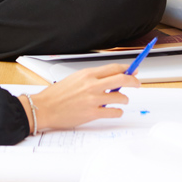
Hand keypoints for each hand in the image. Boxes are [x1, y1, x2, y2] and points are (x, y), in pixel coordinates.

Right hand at [23, 63, 140, 131]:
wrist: (44, 108)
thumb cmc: (57, 95)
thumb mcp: (75, 78)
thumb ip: (92, 78)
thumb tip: (109, 78)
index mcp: (87, 74)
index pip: (113, 67)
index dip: (127, 68)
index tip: (134, 69)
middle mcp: (92, 85)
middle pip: (122, 78)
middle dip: (134, 80)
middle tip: (137, 83)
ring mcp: (93, 99)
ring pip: (120, 96)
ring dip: (125, 98)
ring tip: (123, 100)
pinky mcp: (92, 113)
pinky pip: (113, 111)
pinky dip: (118, 111)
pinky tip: (116, 111)